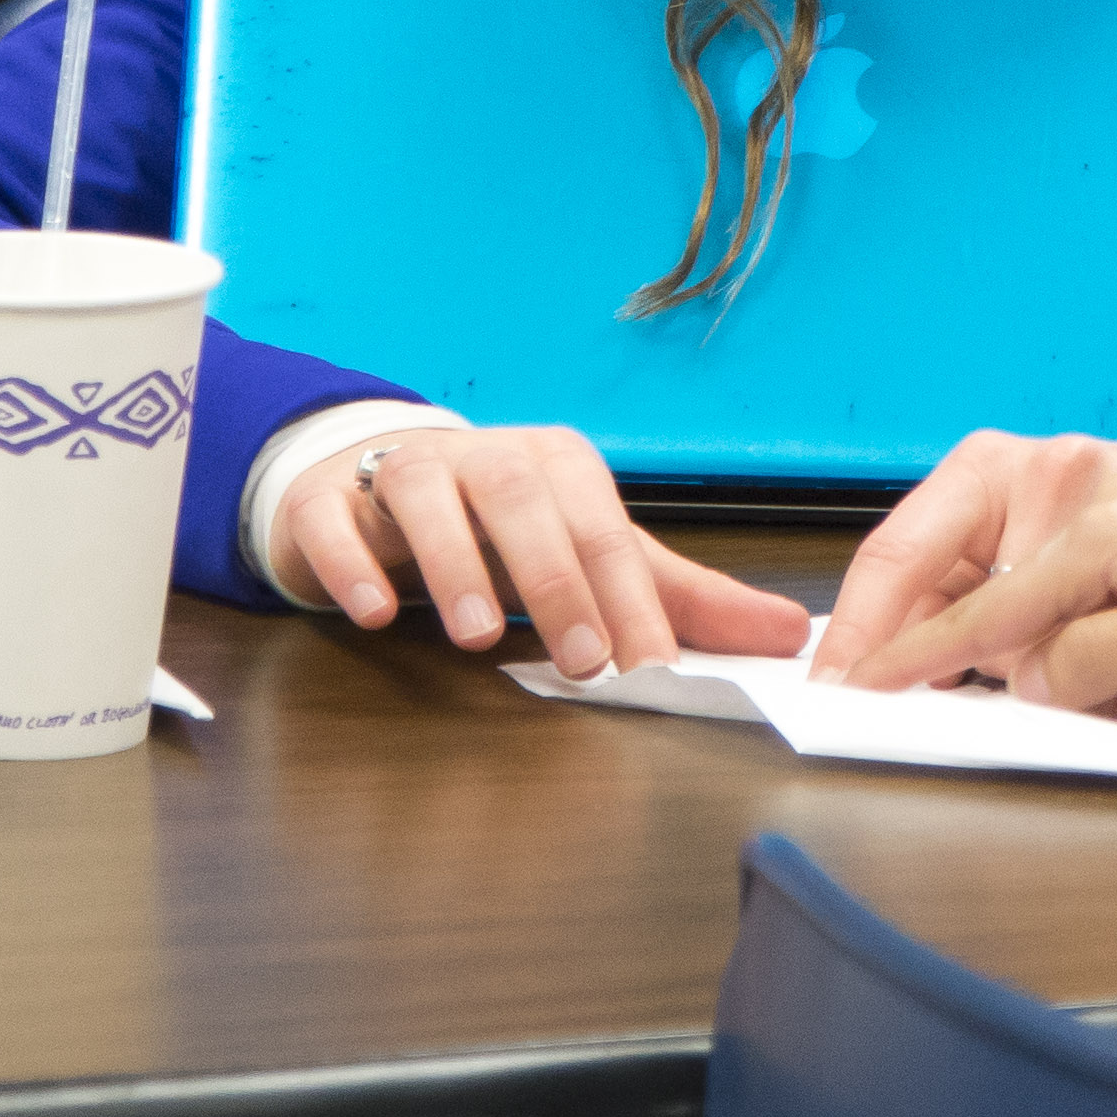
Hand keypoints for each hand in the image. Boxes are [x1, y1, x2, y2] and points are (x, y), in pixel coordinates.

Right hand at [279, 422, 811, 680]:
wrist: (372, 490)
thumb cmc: (496, 531)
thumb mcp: (589, 558)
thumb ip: (679, 599)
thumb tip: (790, 632)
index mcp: (554, 465)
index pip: (600, 523)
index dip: (627, 592)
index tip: (647, 662)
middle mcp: (480, 454)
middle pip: (522, 498)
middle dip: (556, 578)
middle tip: (582, 659)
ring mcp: (399, 471)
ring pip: (429, 495)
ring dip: (455, 564)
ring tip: (476, 637)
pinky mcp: (326, 499)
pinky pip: (335, 520)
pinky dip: (354, 560)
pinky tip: (375, 611)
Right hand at [816, 432, 1116, 673]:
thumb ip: (1089, 663)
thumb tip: (1020, 684)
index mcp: (1082, 517)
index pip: (964, 605)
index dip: (899, 655)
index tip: (848, 688)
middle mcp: (1075, 501)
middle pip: (958, 578)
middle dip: (946, 647)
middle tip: (892, 689)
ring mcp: (1098, 520)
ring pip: (1015, 603)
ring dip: (1036, 664)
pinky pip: (1067, 607)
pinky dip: (1088, 657)